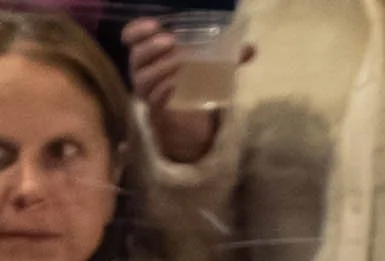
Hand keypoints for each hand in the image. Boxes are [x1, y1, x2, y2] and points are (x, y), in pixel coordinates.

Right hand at [121, 13, 246, 163]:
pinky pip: (153, 100)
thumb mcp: (208, 64)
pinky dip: (162, 92)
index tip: (154, 24)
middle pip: (136, 56)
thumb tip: (251, 49)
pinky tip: (174, 86)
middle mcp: (143, 69)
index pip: (132, 37)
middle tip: (172, 42)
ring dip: (159, 69)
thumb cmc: (192, 79)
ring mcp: (147, 90)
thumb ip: (227, 57)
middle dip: (151, 47)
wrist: (190, 112)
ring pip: (142, 78)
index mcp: (149, 52)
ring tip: (178, 63)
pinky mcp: (154, 109)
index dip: (137, 30)